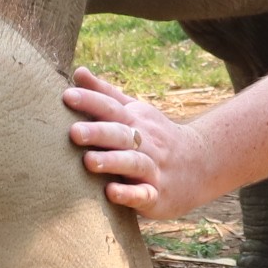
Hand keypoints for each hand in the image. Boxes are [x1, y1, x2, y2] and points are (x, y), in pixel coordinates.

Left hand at [63, 68, 220, 218]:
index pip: (111, 107)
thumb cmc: (154, 135)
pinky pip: (144, 194)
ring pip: (133, 163)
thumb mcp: (134, 111)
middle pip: (120, 134)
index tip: (67, 96)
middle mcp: (144, 142)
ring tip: (88, 162)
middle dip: (98, 132)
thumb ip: (105, 94)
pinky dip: (129, 194)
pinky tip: (111, 193)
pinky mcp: (156, 194)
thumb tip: (78, 72)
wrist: (200, 164)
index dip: (90, 101)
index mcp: (134, 120)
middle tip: (74, 132)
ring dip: (112, 162)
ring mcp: (152, 168)